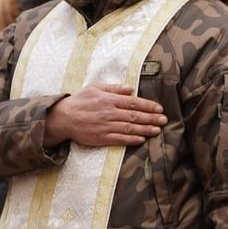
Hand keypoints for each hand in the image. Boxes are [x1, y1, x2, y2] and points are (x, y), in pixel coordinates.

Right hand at [43, 84, 165, 147]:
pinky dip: (131, 140)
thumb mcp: (95, 88)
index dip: (148, 106)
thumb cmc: (80, 101)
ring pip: (129, 128)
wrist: (63, 118)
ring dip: (145, 130)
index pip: (133, 103)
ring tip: (157, 130)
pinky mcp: (101, 138)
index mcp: (109, 100)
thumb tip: (130, 88)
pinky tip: (141, 140)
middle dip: (151, 118)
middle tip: (164, 120)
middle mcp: (109, 113)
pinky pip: (118, 139)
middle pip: (134, 116)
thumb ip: (114, 88)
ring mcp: (105, 126)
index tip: (159, 108)